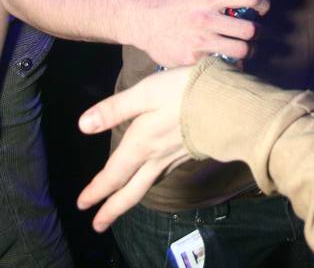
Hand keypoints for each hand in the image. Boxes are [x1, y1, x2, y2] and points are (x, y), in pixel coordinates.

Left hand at [77, 66, 194, 230]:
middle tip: (98, 225)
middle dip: (112, 209)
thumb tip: (83, 126)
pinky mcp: (190, 153)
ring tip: (122, 205)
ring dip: (131, 200)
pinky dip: (152, 184)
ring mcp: (174, 158)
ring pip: (148, 186)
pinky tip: (155, 178)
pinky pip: (165, 176)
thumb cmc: (182, 93)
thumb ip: (115, 109)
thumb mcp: (145, 93)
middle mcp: (155, 158)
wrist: (226, 103)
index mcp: (140, 144)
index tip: (82, 205)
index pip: (114, 174)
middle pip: (131, 191)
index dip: (96, 190)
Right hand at [131, 0, 268, 66]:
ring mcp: (199, 42)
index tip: (262, 7)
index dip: (263, 2)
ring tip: (242, 46)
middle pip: (249, 29)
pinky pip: (223, 64)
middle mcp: (205, 19)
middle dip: (256, 30)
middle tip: (252, 31)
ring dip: (247, 49)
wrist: (144, 22)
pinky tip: (224, 57)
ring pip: (241, 50)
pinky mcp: (192, 60)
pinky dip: (228, 62)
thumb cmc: (175, 2)